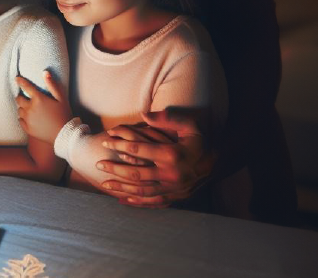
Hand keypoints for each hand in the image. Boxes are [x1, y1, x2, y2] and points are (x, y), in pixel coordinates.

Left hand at [16, 71, 70, 144]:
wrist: (65, 135)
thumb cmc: (64, 114)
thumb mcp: (61, 98)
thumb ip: (52, 85)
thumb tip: (45, 72)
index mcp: (38, 99)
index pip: (26, 87)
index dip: (20, 81)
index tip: (17, 78)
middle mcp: (30, 108)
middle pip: (19, 99)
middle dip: (21, 97)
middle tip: (26, 97)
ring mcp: (28, 119)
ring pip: (19, 110)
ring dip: (22, 107)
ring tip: (30, 109)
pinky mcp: (27, 128)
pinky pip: (20, 120)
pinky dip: (23, 118)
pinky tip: (30, 118)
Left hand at [96, 108, 213, 207]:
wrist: (219, 164)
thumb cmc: (200, 141)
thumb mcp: (189, 125)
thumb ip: (167, 118)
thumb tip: (143, 114)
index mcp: (173, 154)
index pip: (139, 149)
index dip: (119, 144)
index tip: (105, 140)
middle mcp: (172, 174)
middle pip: (136, 173)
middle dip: (115, 169)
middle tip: (98, 164)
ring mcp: (173, 188)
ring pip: (142, 190)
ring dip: (122, 188)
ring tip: (104, 184)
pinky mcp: (175, 198)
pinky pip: (153, 202)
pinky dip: (137, 202)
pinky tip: (122, 200)